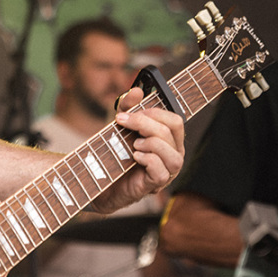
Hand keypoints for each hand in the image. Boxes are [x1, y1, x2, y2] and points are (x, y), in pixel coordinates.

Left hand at [92, 86, 184, 215]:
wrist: (101, 178)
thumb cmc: (117, 151)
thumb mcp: (122, 125)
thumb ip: (129, 107)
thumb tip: (136, 91)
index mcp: (169, 140)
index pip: (176, 121)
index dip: (155, 112)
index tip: (131, 112)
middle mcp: (173, 155)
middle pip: (170, 133)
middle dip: (144, 123)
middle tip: (123, 122)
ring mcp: (167, 172)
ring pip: (173, 155)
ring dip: (151, 144)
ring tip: (134, 144)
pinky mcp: (155, 185)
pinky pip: (161, 172)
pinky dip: (148, 160)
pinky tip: (134, 156)